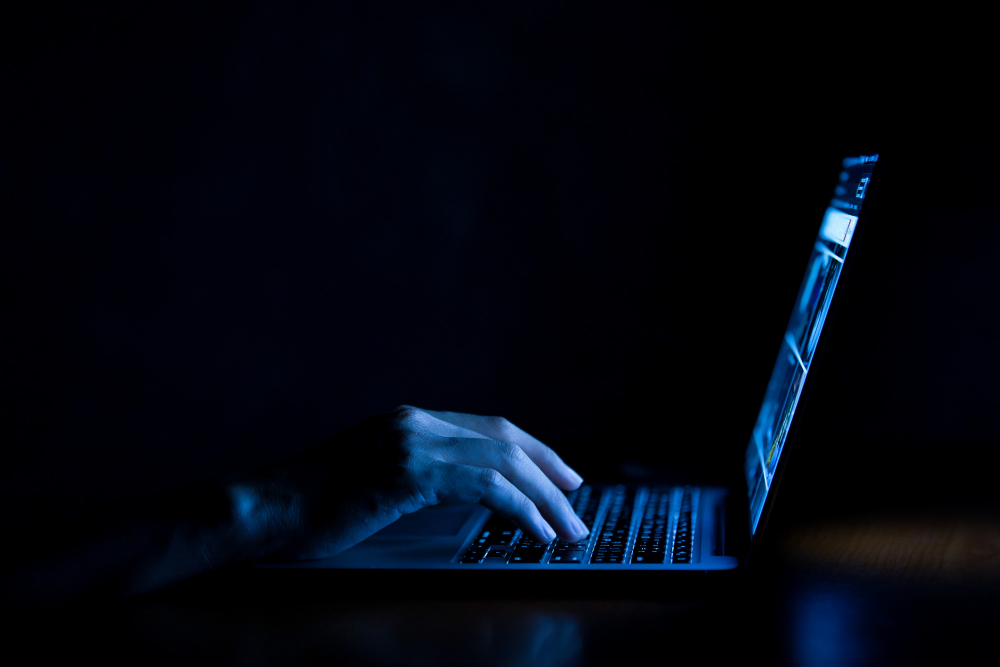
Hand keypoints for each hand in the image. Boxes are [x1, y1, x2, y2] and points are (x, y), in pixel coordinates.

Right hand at [254, 406, 587, 559]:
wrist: (262, 509)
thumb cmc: (311, 505)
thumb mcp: (371, 480)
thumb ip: (416, 476)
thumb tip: (461, 494)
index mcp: (409, 421)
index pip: (490, 430)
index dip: (534, 450)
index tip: (563, 475)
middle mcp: (415, 422)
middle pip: (505, 442)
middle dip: (551, 472)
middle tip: (578, 503)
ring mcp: (410, 442)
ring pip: (503, 462)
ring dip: (545, 497)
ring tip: (568, 526)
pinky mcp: (406, 471)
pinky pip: (484, 486)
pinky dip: (520, 508)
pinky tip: (537, 529)